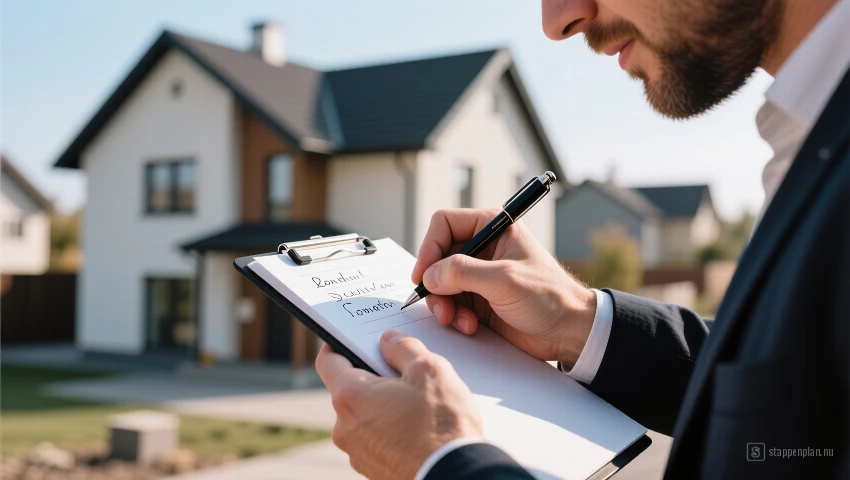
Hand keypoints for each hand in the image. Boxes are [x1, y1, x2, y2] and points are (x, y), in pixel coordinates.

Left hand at [316, 329, 482, 479]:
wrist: (457, 474)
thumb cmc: (442, 424)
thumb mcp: (429, 370)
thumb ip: (404, 348)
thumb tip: (389, 340)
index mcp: (350, 396)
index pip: (328, 360)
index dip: (339, 342)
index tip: (355, 337)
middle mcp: (344, 427)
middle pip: (349, 388)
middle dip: (373, 376)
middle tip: (404, 370)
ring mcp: (357, 452)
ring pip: (364, 415)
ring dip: (383, 404)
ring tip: (418, 403)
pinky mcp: (373, 469)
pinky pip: (376, 438)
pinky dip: (390, 428)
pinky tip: (419, 427)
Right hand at [412, 208, 595, 366]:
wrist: (569, 331)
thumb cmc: (549, 297)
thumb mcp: (504, 280)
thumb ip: (463, 273)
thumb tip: (429, 276)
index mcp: (493, 227)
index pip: (445, 224)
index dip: (429, 247)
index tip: (423, 274)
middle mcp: (483, 247)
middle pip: (437, 256)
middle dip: (434, 283)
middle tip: (439, 305)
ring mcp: (479, 275)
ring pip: (440, 283)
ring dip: (443, 303)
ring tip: (456, 319)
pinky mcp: (478, 299)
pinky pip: (450, 303)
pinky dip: (453, 315)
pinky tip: (469, 325)